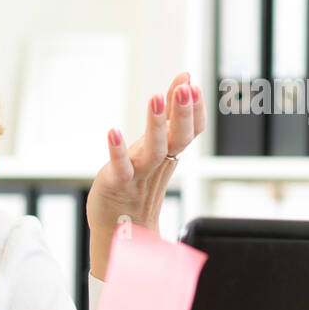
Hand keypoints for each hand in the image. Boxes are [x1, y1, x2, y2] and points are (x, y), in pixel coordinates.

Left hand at [87, 71, 204, 278]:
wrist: (120, 230)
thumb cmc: (137, 182)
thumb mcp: (156, 145)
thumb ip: (169, 113)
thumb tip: (184, 79)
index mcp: (170, 154)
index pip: (191, 131)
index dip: (195, 109)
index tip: (193, 83)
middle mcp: (158, 164)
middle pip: (179, 138)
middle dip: (184, 112)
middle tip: (187, 88)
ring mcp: (139, 174)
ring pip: (154, 151)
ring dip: (157, 125)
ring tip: (156, 99)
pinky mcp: (117, 184)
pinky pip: (120, 168)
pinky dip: (117, 150)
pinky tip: (113, 131)